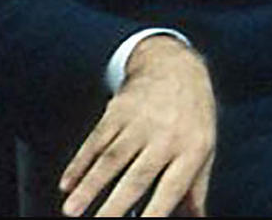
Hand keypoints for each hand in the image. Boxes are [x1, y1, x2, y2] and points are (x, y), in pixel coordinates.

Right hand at [60, 36, 214, 216]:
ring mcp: (140, 123)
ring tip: (71, 209)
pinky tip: (67, 183)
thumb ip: (196, 188)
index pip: (173, 187)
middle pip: (137, 176)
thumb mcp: (204, 148)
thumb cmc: (193, 116)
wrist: (176, 67)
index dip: (157, 211)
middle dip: (114, 205)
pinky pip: (95, 141)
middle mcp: (166, 136)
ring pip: (110, 159)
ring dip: (88, 185)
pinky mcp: (118, 111)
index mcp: (192, 150)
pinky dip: (79, 163)